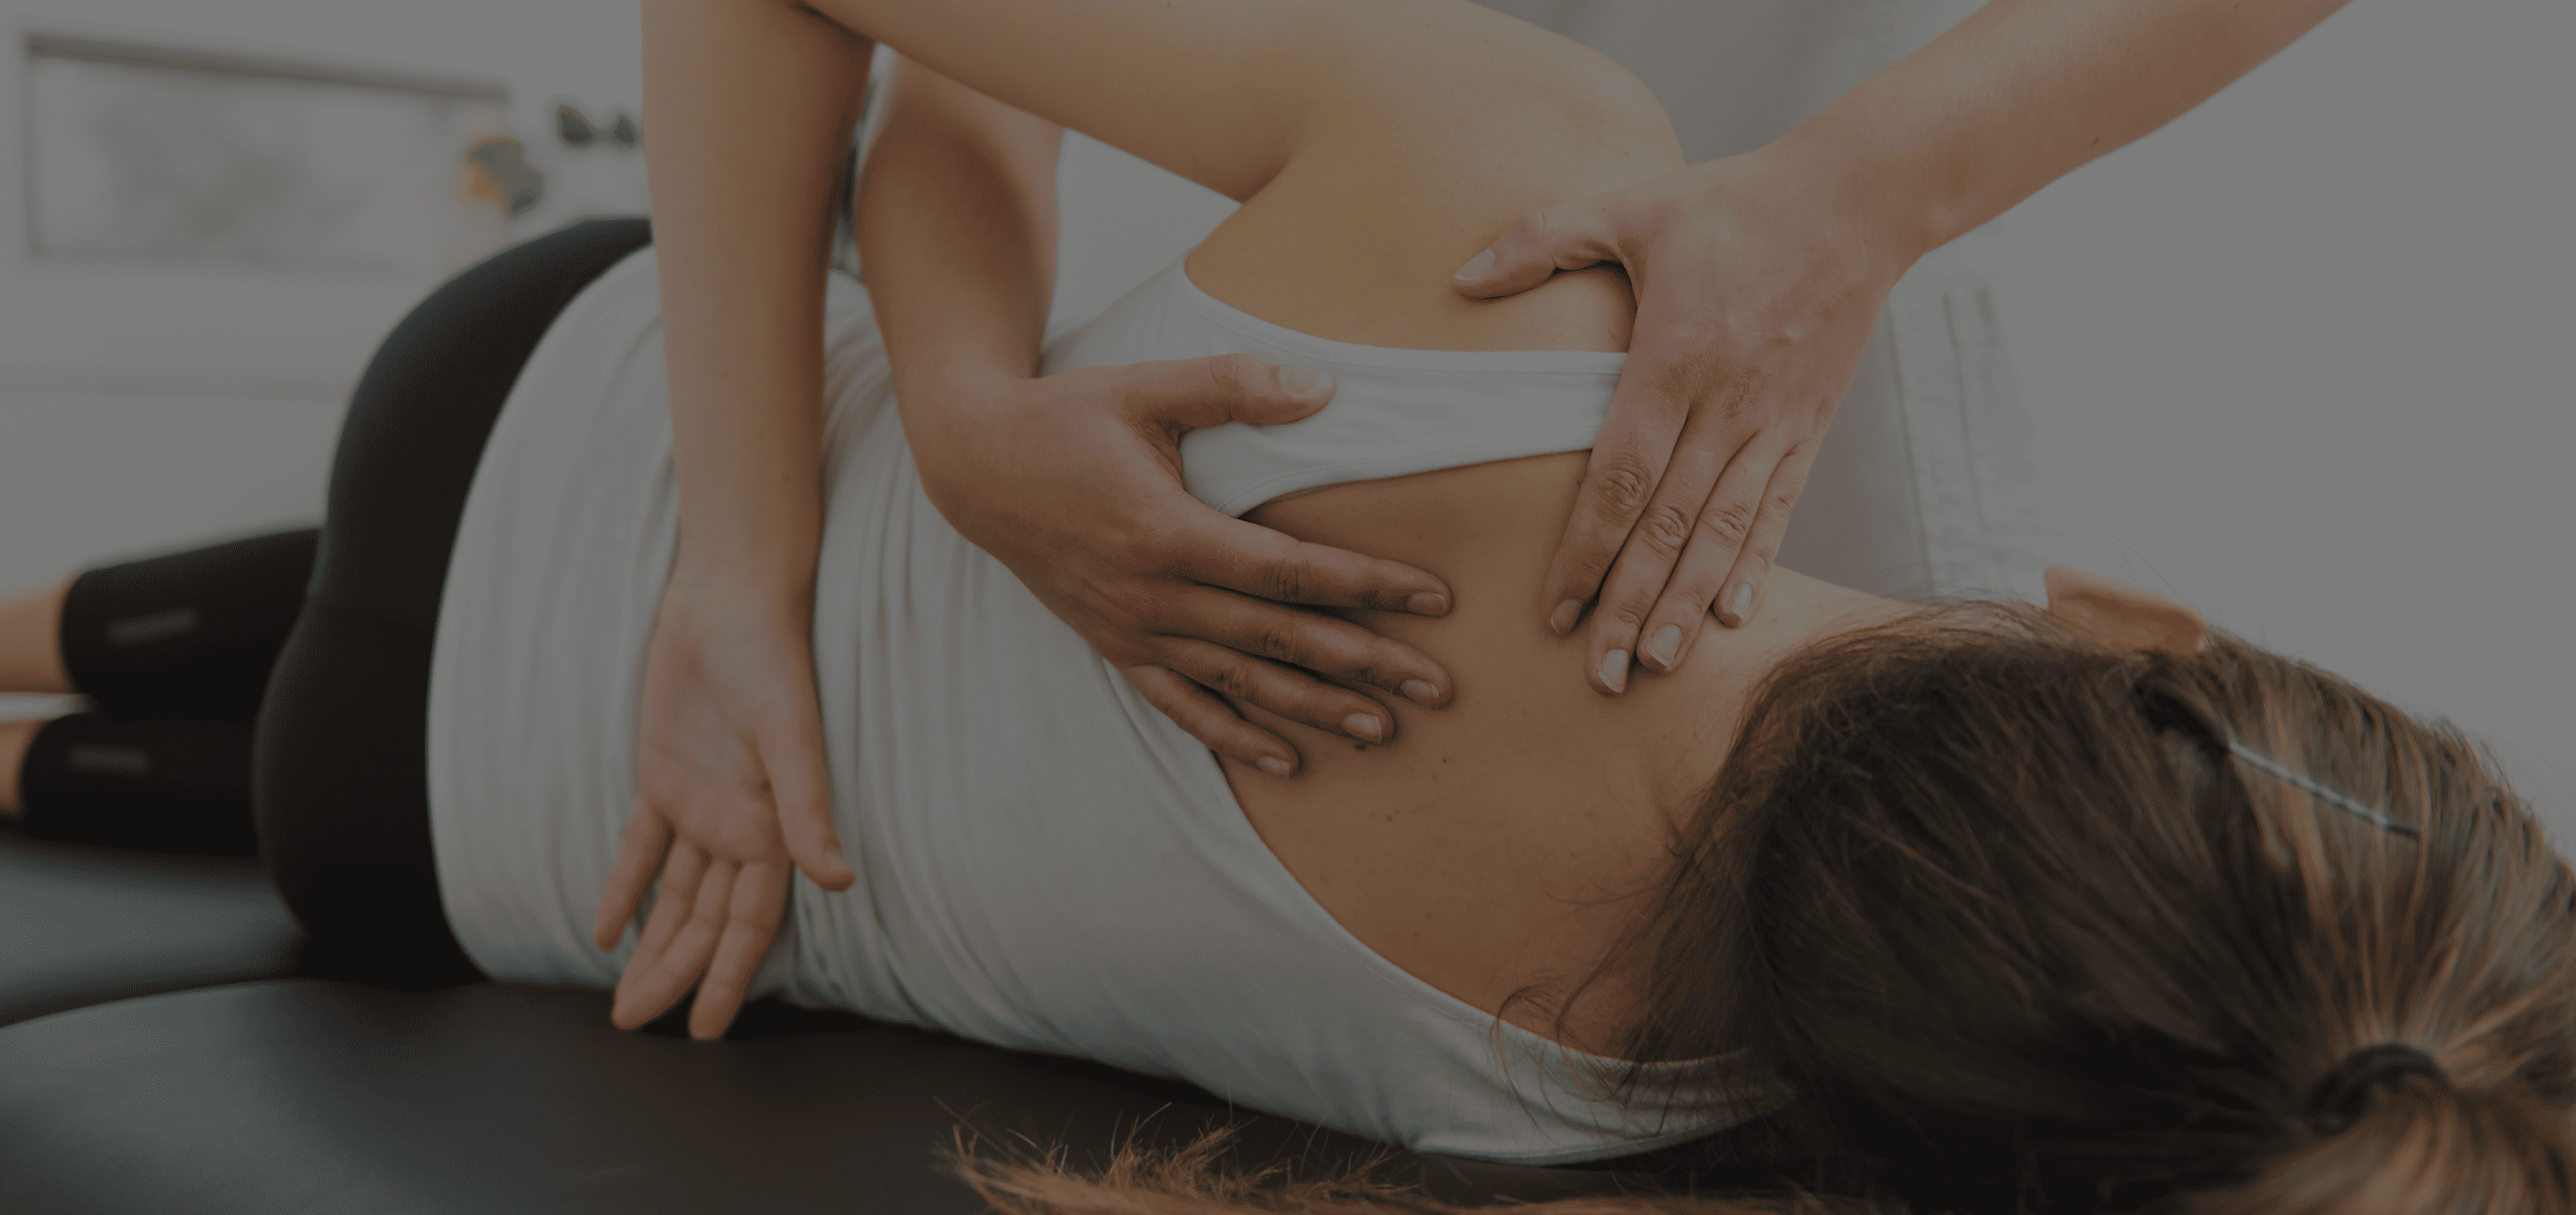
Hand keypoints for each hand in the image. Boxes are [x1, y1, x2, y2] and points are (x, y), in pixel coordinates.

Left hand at [592, 570, 853, 1039]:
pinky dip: (625, 889)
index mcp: (772, 826)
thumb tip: (838, 880)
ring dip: (651, 945)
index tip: (707, 1029)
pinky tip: (604, 931)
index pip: (749, 923)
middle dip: (675, 975)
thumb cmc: (770, 660)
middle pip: (704, 921)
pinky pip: (643, 850)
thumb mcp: (790, 736)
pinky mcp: (663, 778)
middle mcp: (739, 825)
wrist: (729, 598)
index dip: (729, 976)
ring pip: (673, 896)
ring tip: (624, 999)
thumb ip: (807, 811)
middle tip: (638, 1026)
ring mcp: (699, 804)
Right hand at [906, 354, 1457, 775]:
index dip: (1364, 585)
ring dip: (1314, 709)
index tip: (1431, 599)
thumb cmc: (1065, 419)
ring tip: (1382, 729)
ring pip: (1239, 683)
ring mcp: (1132, 631)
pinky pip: (1181, 706)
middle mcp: (1152, 596)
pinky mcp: (1114, 647)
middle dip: (1364, 663)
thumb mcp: (1145, 387)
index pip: (1289, 572)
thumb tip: (1324, 391)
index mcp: (1167, 533)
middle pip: (1278, 640)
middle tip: (1437, 685)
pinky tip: (1287, 760)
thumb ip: (1234, 387)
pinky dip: (1234, 737)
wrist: (976, 467)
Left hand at [1451, 148, 1915, 693]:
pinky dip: (1754, 566)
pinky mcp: (1808, 428)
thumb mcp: (1630, 206)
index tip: (1556, 610)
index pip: (1621, 478)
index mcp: (1673, 362)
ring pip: (1725, 532)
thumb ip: (1542, 240)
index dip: (1587, 551)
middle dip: (1631, 605)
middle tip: (1601, 674)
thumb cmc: (1733, 203)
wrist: (1858, 200)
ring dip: (1687, 603)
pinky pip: (1778, 510)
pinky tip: (1730, 617)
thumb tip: (1462, 280)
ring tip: (1656, 665)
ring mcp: (1774, 423)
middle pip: (1670, 526)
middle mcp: (1726, 406)